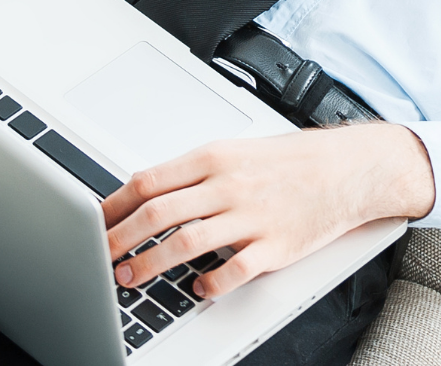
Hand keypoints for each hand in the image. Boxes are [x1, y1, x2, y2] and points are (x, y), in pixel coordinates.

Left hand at [102, 122, 434, 299]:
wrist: (349, 169)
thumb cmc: (290, 162)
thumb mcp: (236, 152)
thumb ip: (192, 173)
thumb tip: (143, 195)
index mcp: (214, 158)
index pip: (148, 181)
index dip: (112, 206)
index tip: (91, 224)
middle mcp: (228, 185)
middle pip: (157, 214)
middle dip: (117, 239)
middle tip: (96, 258)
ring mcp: (251, 217)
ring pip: (184, 244)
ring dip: (149, 265)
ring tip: (128, 278)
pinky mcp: (273, 247)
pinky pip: (231, 271)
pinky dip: (206, 284)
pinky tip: (195, 289)